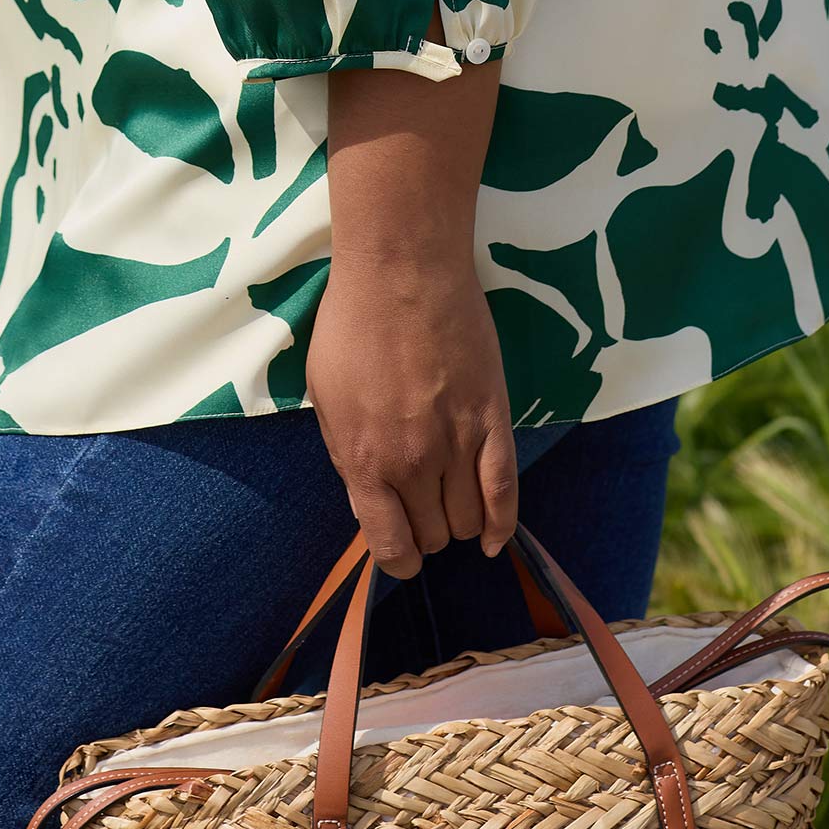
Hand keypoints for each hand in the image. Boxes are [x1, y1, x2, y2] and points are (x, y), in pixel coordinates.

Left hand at [305, 246, 518, 576]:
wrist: (402, 271)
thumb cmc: (352, 324)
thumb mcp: (323, 394)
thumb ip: (345, 453)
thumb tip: (367, 498)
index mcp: (362, 460)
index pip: (388, 543)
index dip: (397, 558)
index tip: (400, 552)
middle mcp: (412, 464)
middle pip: (431, 533)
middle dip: (425, 529)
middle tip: (420, 502)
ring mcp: (457, 444)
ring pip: (468, 520)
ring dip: (459, 521)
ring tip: (450, 498)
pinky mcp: (494, 421)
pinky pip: (505, 493)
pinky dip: (502, 524)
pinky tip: (493, 538)